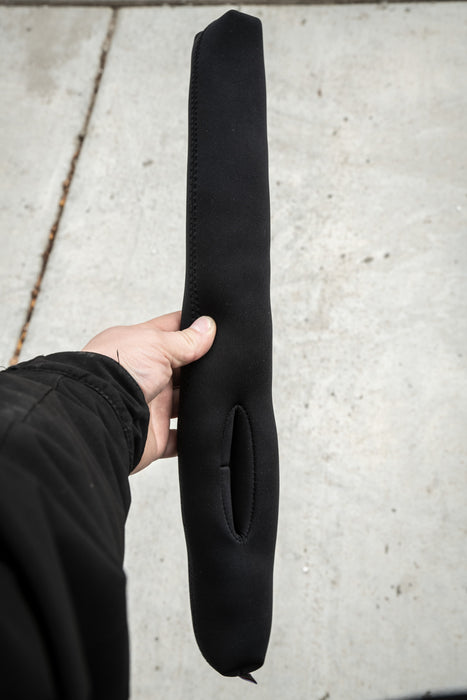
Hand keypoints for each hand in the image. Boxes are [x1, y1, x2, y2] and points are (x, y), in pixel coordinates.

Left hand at [82, 311, 215, 472]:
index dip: (192, 327)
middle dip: (200, 367)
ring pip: (183, 403)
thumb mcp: (157, 343)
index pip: (170, 332)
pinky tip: (208, 425)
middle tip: (224, 363)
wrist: (102, 415)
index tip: (214, 326)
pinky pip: (179, 439)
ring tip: (219, 392)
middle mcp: (144, 376)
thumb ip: (186, 339)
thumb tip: (208, 327)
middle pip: (181, 370)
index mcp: (139, 348)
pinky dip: (192, 435)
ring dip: (198, 401)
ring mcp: (150, 406)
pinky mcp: (154, 436)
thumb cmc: (116, 371)